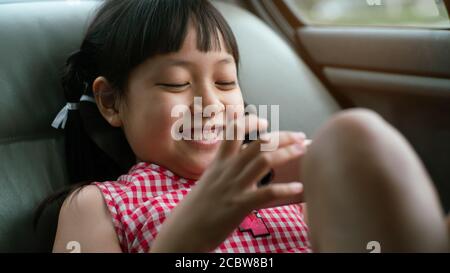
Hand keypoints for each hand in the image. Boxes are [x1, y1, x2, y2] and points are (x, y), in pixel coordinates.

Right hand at [151, 115, 306, 252]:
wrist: (182, 232)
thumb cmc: (195, 211)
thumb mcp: (207, 183)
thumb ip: (223, 173)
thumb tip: (238, 169)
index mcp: (218, 163)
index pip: (233, 132)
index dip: (249, 121)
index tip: (264, 121)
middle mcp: (227, 170)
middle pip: (258, 143)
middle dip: (282, 136)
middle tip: (299, 135)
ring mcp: (234, 186)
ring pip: (264, 160)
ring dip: (287, 152)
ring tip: (303, 149)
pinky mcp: (240, 205)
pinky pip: (267, 193)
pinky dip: (285, 189)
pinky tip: (298, 187)